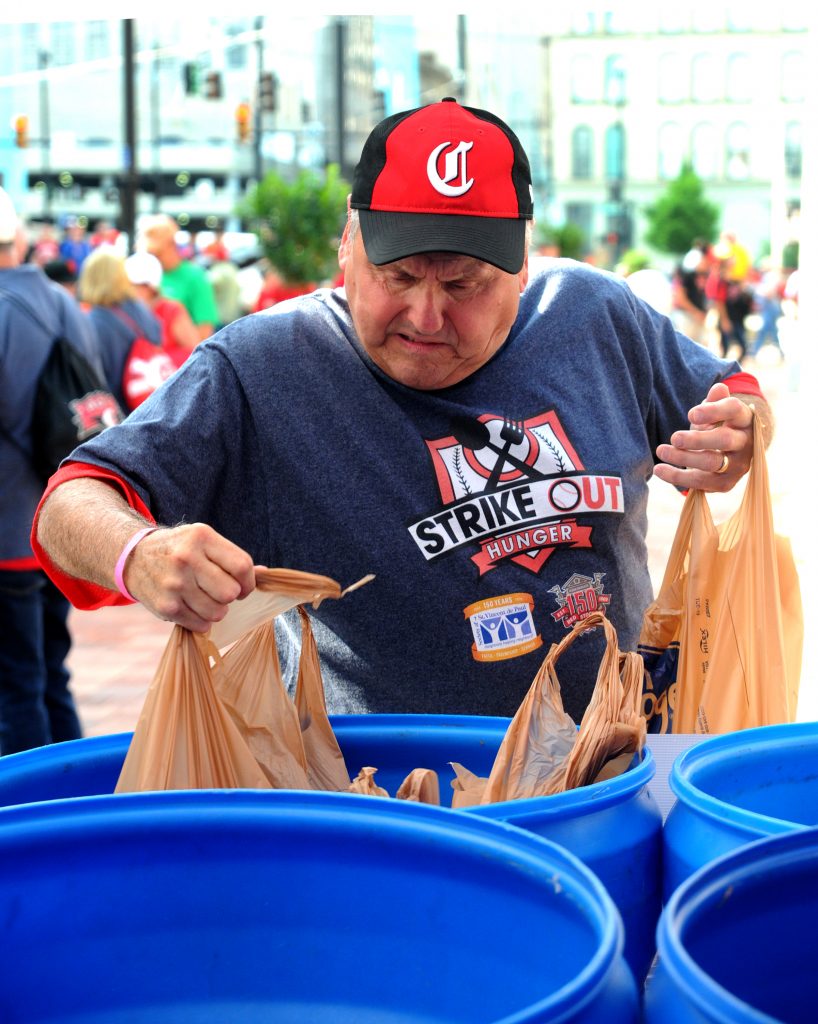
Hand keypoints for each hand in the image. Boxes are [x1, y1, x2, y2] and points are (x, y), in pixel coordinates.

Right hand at [123, 522, 255, 630]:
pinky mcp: (166, 606)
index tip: (243, 585)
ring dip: (217, 609)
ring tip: (204, 598)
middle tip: (219, 590)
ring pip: (218, 612)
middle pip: (231, 592)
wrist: (133, 557)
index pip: (242, 566)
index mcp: (201, 537)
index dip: (249, 581)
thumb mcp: (203, 541)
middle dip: (230, 595)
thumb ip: (232, 557)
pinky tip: (192, 606)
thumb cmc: (179, 549)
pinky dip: (202, 620)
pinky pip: (202, 625)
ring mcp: (174, 584)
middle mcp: (186, 558)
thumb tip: (265, 574)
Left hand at [653, 382, 753, 491]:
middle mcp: (746, 442)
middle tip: (674, 437)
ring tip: (660, 450)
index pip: (734, 409)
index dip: (713, 411)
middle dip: (697, 439)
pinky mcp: (726, 483)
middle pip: (724, 440)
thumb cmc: (719, 424)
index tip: (690, 414)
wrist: (732, 452)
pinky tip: (659, 469)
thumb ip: (716, 399)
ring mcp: (738, 465)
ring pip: (712, 463)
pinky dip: (677, 477)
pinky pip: (701, 483)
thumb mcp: (718, 410)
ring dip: (683, 458)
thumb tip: (718, 388)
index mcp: (744, 418)